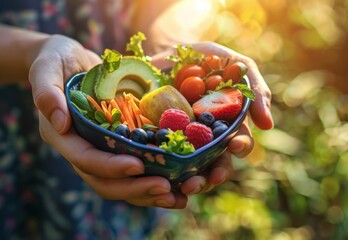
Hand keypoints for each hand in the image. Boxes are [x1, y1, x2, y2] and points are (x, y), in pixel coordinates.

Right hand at [29, 35, 187, 207]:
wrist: (70, 62)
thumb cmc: (57, 61)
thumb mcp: (46, 68)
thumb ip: (47, 92)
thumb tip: (59, 122)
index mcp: (62, 136)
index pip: (85, 159)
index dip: (110, 166)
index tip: (137, 166)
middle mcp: (81, 150)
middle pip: (105, 181)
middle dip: (134, 187)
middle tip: (166, 188)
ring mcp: (100, 151)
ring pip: (122, 184)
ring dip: (148, 194)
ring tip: (177, 198)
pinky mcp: (117, 148)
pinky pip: (135, 172)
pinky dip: (154, 181)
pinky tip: (178, 187)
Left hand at [151, 41, 273, 194]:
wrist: (168, 48)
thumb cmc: (208, 57)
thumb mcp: (237, 64)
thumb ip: (255, 89)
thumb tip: (268, 125)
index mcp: (229, 123)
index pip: (240, 142)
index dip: (240, 147)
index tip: (234, 146)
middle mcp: (209, 136)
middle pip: (217, 163)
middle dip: (216, 174)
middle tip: (209, 180)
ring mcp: (184, 139)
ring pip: (192, 168)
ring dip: (193, 180)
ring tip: (186, 185)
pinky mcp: (159, 138)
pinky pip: (164, 157)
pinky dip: (165, 170)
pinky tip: (162, 176)